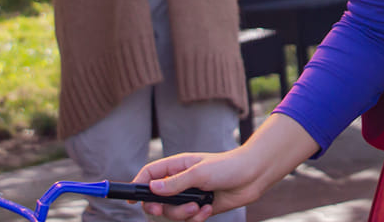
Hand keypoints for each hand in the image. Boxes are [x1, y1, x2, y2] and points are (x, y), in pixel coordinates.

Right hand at [133, 150, 262, 221]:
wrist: (253, 176)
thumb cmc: (228, 166)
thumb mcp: (199, 173)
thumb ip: (175, 183)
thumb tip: (151, 189)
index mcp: (177, 166)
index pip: (150, 174)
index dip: (138, 184)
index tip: (130, 199)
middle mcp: (181, 181)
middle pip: (156, 199)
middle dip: (159, 208)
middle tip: (160, 211)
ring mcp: (190, 195)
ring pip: (172, 213)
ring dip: (182, 214)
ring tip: (198, 206)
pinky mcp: (200, 208)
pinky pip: (188, 220)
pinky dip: (196, 218)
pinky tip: (208, 208)